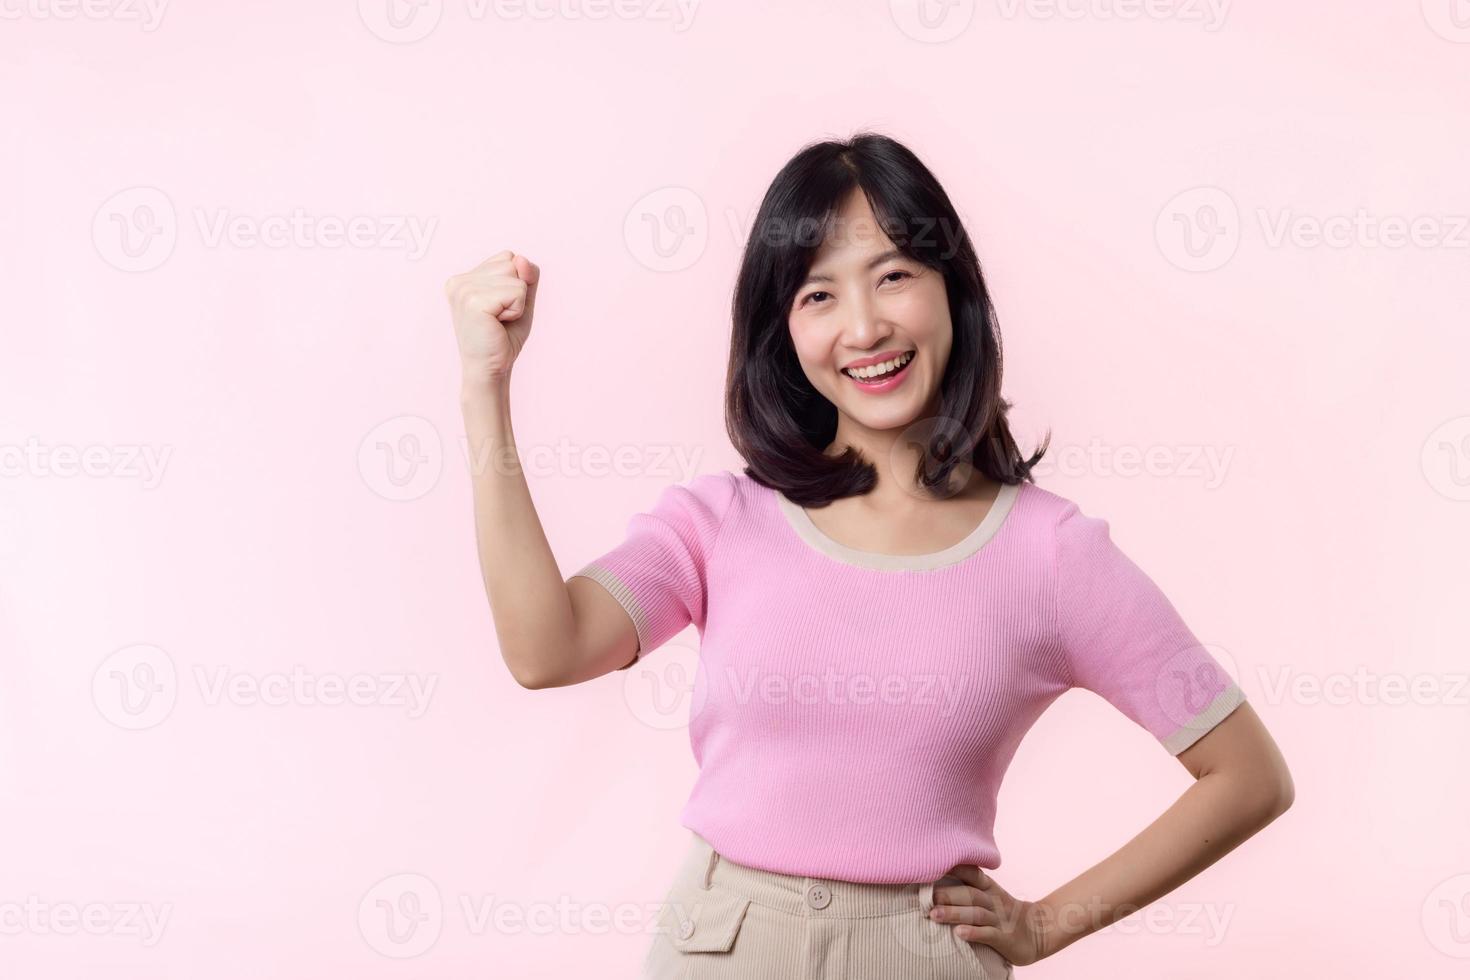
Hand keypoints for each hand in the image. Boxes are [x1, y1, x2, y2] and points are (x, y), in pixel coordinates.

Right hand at [443, 250, 539, 384]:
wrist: (491, 369)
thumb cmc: (503, 338)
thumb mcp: (522, 299)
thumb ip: (527, 275)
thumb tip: (521, 259)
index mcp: (464, 278)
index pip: (508, 257)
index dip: (515, 284)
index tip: (499, 309)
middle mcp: (459, 280)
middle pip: (512, 262)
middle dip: (517, 292)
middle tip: (499, 318)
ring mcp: (463, 289)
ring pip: (516, 277)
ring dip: (517, 303)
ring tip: (498, 321)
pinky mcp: (473, 301)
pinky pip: (516, 291)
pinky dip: (516, 310)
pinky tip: (498, 324)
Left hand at [930, 865, 1049, 966]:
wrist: (1037, 933)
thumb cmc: (1003, 913)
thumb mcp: (990, 896)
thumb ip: (968, 889)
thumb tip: (934, 883)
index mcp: (989, 888)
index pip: (972, 874)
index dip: (955, 868)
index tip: (934, 865)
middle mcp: (993, 901)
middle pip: (970, 894)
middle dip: (948, 895)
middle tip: (927, 898)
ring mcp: (999, 919)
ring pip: (976, 914)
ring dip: (954, 913)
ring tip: (934, 915)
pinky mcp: (1004, 938)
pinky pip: (988, 934)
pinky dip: (973, 933)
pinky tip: (959, 933)